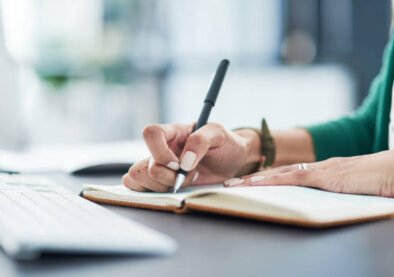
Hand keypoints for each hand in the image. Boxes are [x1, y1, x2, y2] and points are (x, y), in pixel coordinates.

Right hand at [123, 123, 261, 191]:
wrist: (233, 162)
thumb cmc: (225, 144)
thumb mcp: (219, 135)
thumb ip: (201, 140)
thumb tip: (184, 161)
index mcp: (173, 132)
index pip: (150, 133)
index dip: (161, 153)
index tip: (180, 164)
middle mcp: (161, 149)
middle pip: (144, 166)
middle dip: (168, 178)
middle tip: (190, 175)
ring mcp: (158, 166)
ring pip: (138, 178)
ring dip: (163, 186)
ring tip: (185, 182)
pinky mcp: (158, 181)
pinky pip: (138, 188)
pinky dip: (154, 193)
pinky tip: (174, 189)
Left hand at [224, 150, 393, 196]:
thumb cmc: (379, 183)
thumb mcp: (351, 191)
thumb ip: (334, 194)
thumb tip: (323, 204)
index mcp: (323, 173)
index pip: (288, 175)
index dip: (268, 179)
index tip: (250, 184)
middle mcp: (317, 169)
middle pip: (278, 173)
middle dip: (253, 178)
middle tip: (231, 184)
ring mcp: (320, 170)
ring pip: (279, 174)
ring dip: (255, 179)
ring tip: (234, 185)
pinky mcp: (325, 175)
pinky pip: (291, 177)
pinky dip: (271, 180)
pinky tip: (255, 183)